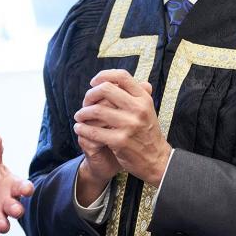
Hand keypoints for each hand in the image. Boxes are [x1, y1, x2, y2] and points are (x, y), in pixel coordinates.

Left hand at [0, 135, 34, 235]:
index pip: (23, 187)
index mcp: (11, 185)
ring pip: (3, 223)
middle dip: (16, 209)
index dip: (26, 188)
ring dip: (3, 224)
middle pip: (16, 208)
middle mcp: (6, 202)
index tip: (26, 188)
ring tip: (0, 224)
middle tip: (15, 210)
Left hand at [73, 70, 170, 186]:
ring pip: (96, 110)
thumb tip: (117, 78)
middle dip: (90, 94)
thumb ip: (134, 94)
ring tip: (79, 116)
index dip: (104, 75)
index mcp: (143, 98)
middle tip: (85, 102)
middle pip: (105, 89)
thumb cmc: (147, 133)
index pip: (122, 76)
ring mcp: (129, 125)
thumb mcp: (147, 109)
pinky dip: (83, 128)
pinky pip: (94, 131)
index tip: (94, 82)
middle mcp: (138, 109)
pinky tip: (79, 128)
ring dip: (83, 113)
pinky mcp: (120, 141)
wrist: (156, 160)